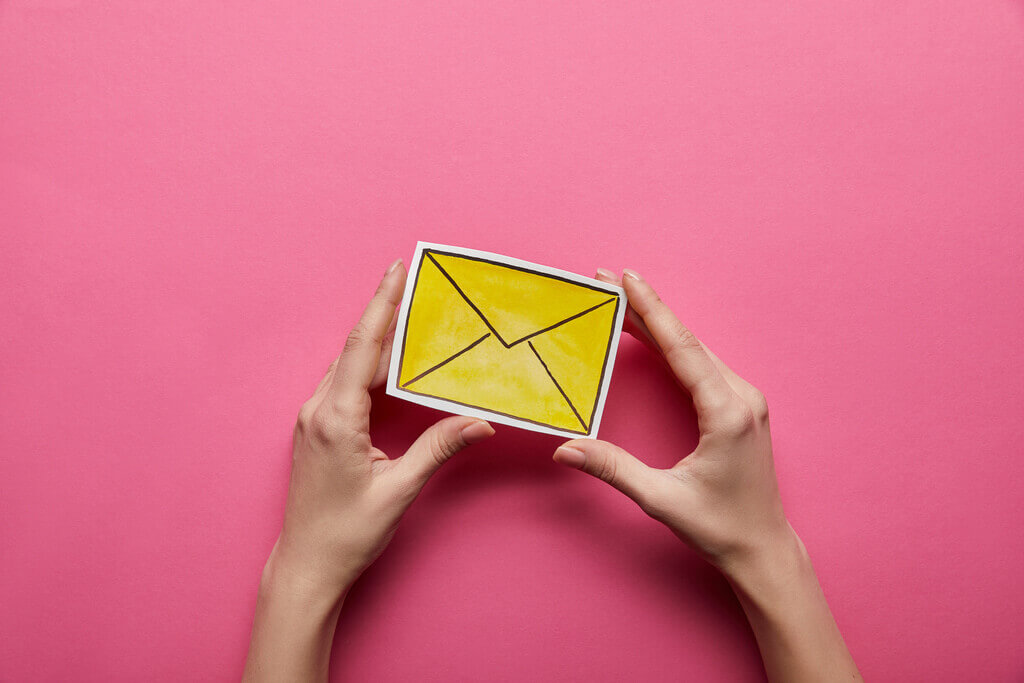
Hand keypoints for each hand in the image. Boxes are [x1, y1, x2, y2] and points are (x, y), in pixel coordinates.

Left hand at [245, 259, 493, 682]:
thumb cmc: (346, 534)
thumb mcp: (399, 490)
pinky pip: (343, 386)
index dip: (380, 306)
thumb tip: (479, 421)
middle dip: (385, 316)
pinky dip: (369, 369)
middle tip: (414, 286)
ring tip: (408, 319)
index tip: (395, 271)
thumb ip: (438, 448)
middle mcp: (317, 412)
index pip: (361, 349)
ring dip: (377, 343)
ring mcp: (311, 420)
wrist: (306, 565)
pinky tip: (389, 366)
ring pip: (348, 367)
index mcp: (335, 419)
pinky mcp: (315, 430)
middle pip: (355, 351)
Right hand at [553, 268, 860, 682]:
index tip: (628, 279)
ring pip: (694, 349)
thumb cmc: (720, 527)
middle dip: (645, 308)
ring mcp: (744, 400)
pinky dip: (672, 345)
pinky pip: (702, 364)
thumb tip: (566, 448)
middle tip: (607, 280)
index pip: (682, 349)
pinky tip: (650, 335)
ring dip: (657, 324)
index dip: (652, 311)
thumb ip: (613, 469)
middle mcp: (741, 398)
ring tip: (620, 301)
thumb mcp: (661, 499)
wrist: (762, 547)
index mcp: (726, 413)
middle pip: (686, 340)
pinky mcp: (739, 407)